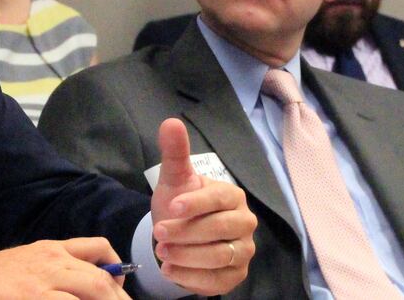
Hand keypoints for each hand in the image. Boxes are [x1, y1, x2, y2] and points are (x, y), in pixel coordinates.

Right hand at [0, 238, 125, 299]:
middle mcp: (53, 261)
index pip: (98, 248)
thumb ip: (57, 268)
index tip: (118, 286)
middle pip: (101, 278)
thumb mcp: (30, 263)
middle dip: (118, 298)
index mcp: (52, 249)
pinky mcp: (34, 297)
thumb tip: (91, 284)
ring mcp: (44, 281)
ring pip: (94, 289)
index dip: (116, 267)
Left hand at [149, 118, 256, 294]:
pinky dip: (192, 278)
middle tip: (159, 233)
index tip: (173, 207)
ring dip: (187, 256)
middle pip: (220, 229)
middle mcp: (244, 223)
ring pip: (220, 256)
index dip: (196, 204)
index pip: (219, 199)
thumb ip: (175, 154)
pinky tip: (170, 270)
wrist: (179, 237)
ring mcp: (243, 251)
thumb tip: (170, 122)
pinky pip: (218, 281)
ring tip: (162, 253)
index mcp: (232, 196)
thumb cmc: (181, 206)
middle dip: (187, 232)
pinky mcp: (236, 276)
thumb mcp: (175, 180)